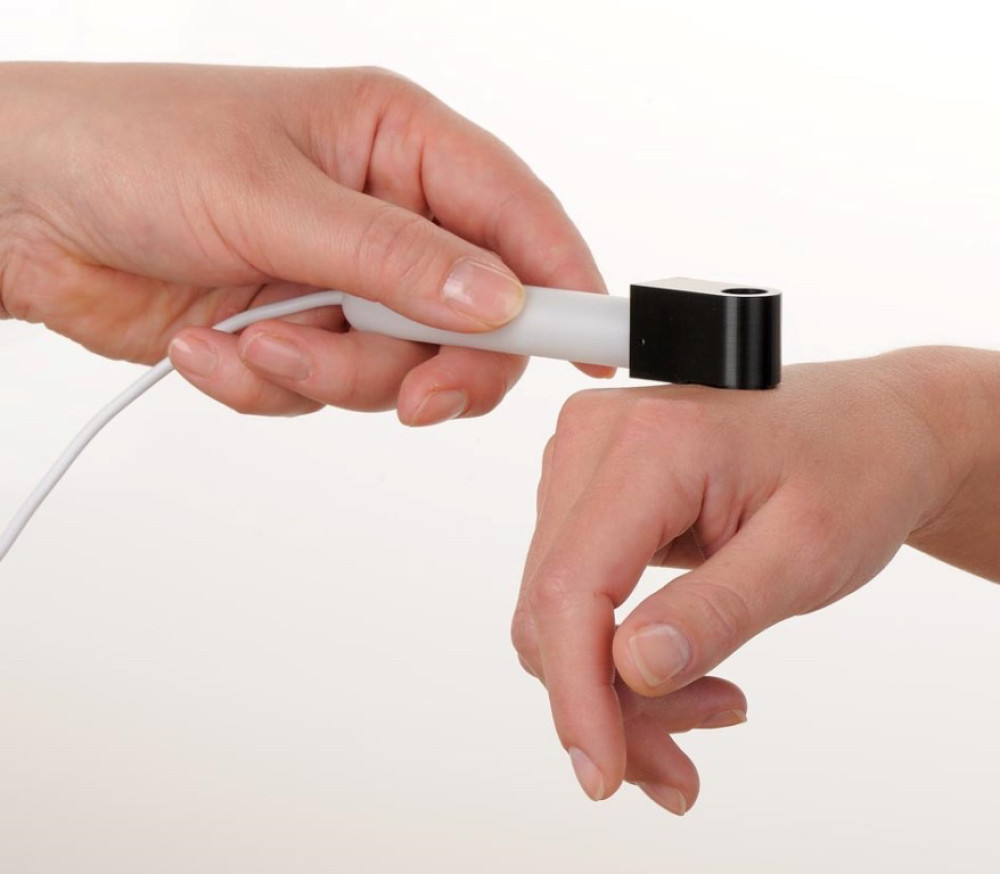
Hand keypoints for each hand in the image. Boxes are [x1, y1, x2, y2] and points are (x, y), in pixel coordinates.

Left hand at [0, 63, 607, 423]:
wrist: (17, 210)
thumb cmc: (128, 149)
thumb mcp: (272, 196)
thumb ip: (395, 258)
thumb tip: (498, 301)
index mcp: (395, 142)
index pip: (515, 215)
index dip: (564, 282)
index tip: (593, 348)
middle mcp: (381, 215)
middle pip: (470, 316)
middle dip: (432, 364)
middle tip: (410, 395)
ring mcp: (339, 280)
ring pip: (394, 367)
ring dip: (327, 374)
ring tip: (258, 342)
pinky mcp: (294, 333)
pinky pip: (323, 390)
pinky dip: (270, 385)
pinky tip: (212, 346)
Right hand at [513, 346, 999, 810]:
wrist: (866, 430)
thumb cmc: (853, 471)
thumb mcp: (807, 555)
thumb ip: (717, 610)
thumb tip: (632, 667)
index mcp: (649, 442)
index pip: (571, 586)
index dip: (576, 693)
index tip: (606, 773)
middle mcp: (594, 442)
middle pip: (555, 608)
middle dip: (608, 703)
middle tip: (679, 769)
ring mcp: (582, 461)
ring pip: (557, 611)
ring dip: (617, 684)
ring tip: (709, 708)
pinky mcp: (588, 489)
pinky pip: (575, 592)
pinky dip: (618, 650)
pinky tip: (682, 671)